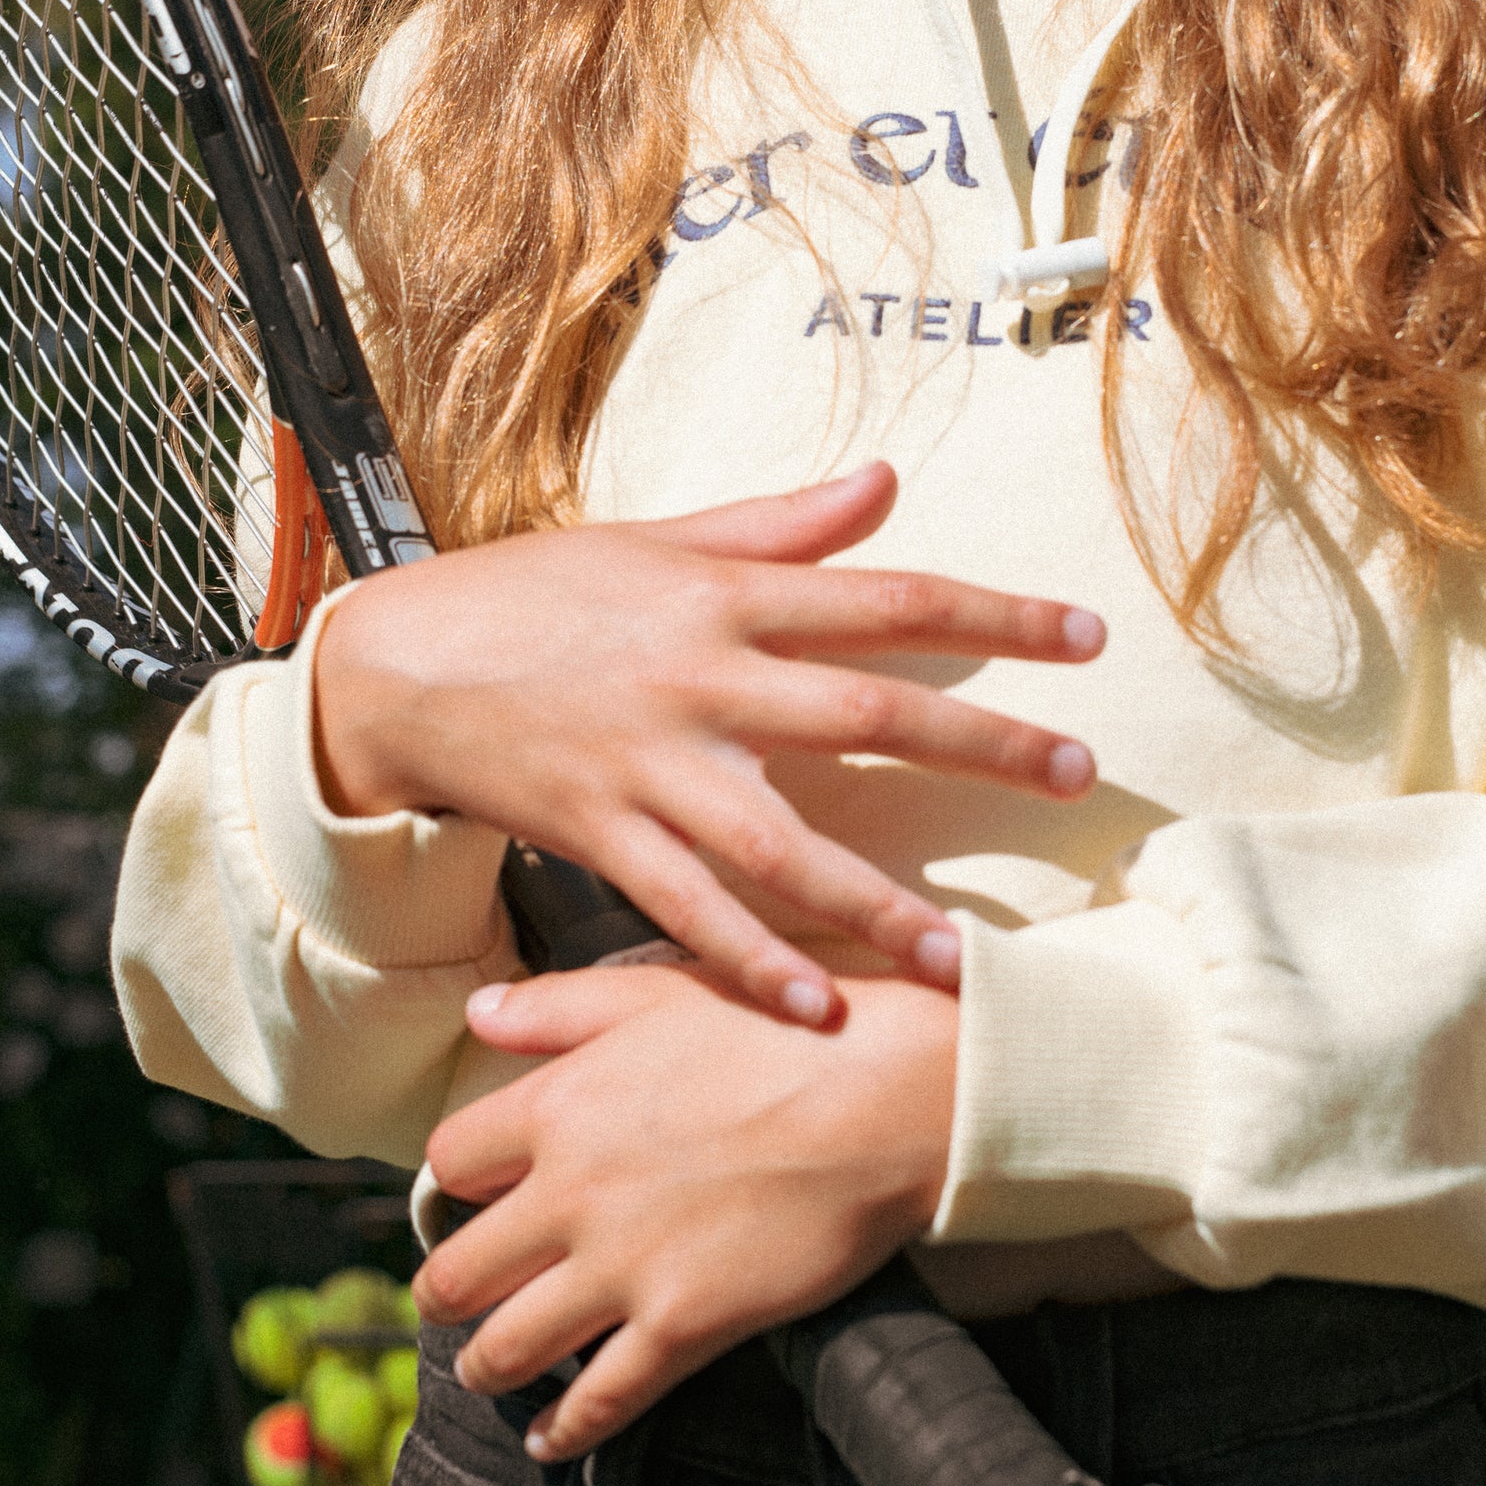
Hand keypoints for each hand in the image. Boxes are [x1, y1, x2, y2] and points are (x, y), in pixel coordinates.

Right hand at [315, 460, 1101, 1021]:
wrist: (400, 663)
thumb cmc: (537, 593)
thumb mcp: (658, 541)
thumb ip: (779, 523)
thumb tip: (885, 480)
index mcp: (721, 593)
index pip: (883, 596)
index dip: (991, 614)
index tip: (1085, 634)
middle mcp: (699, 676)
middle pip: (864, 709)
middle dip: (978, 741)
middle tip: (1075, 771)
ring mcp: (650, 762)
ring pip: (783, 839)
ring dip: (876, 900)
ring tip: (958, 953)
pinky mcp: (601, 833)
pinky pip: (687, 908)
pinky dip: (749, 957)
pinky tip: (814, 1004)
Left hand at [417, 964, 958, 1461]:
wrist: (882, 1095)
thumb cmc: (776, 1029)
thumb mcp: (657, 992)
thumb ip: (557, 1008)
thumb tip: (476, 1016)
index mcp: (559, 1103)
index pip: (451, 1161)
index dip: (455, 1185)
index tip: (469, 1201)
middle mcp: (572, 1191)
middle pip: (457, 1270)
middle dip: (445, 1291)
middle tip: (452, 1300)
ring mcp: (624, 1266)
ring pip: (506, 1348)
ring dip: (483, 1366)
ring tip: (483, 1369)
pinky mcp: (683, 1326)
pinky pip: (597, 1402)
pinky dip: (561, 1430)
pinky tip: (547, 1437)